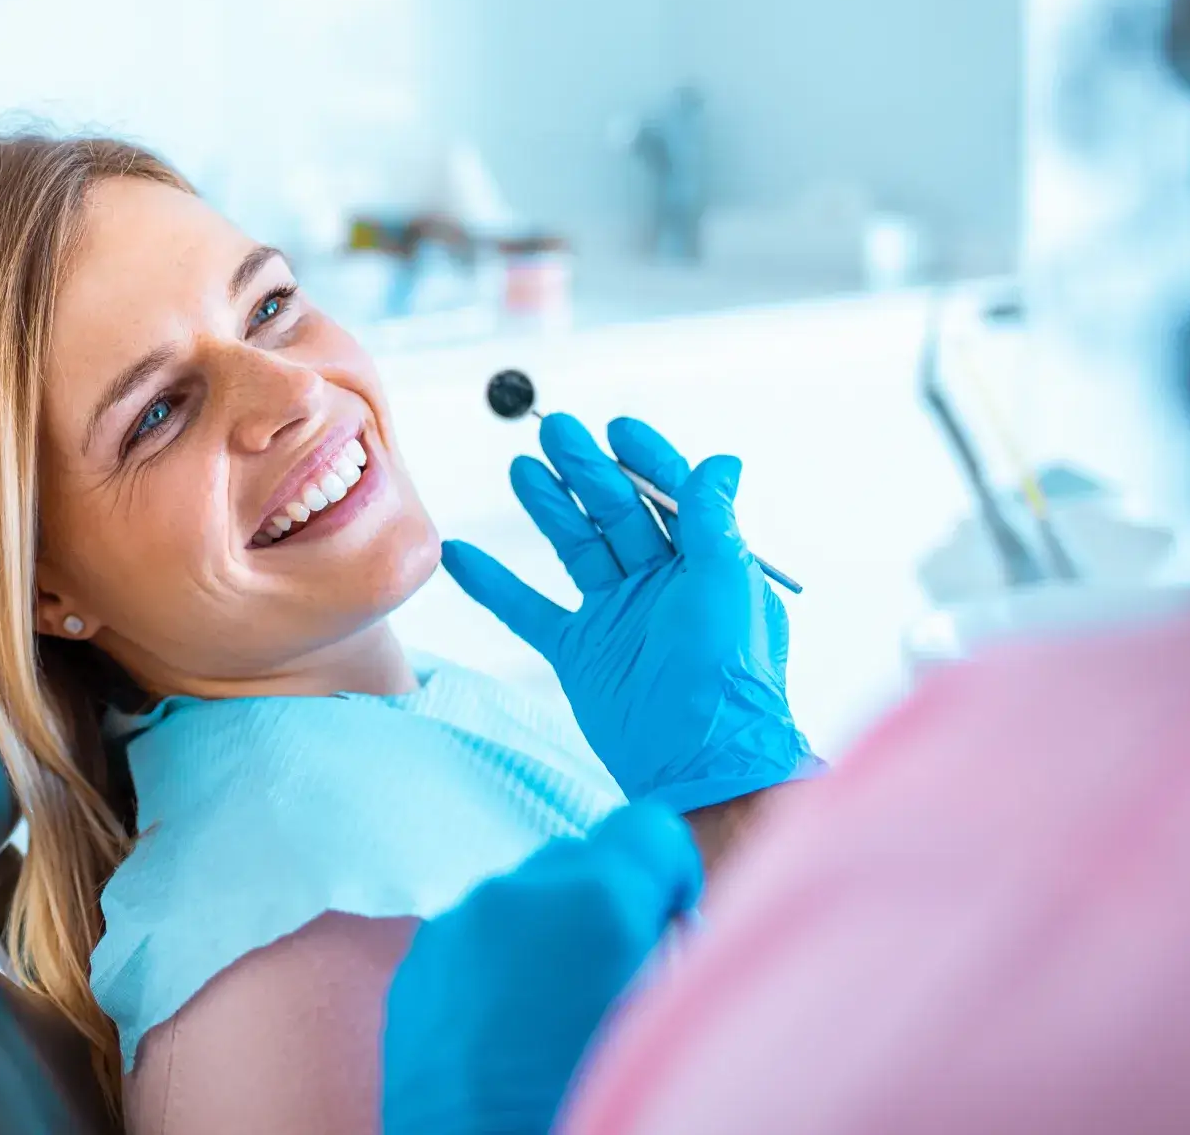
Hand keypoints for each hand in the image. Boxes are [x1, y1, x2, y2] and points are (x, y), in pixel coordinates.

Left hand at [382, 804, 701, 1134]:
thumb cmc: (594, 1100)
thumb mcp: (665, 1012)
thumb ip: (670, 941)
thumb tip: (663, 919)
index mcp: (597, 898)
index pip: (650, 829)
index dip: (669, 874)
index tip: (669, 922)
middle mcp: (519, 893)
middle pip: (581, 858)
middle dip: (603, 903)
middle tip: (608, 978)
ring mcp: (457, 926)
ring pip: (522, 896)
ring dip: (545, 932)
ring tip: (549, 1013)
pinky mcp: (415, 967)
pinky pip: (472, 935)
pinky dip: (495, 962)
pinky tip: (503, 1028)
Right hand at [442, 414, 815, 814]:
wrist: (701, 763)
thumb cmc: (727, 674)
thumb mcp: (727, 583)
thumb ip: (713, 521)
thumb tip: (722, 463)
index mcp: (701, 562)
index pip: (669, 494)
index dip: (644, 457)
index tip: (616, 426)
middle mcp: (659, 583)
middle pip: (616, 511)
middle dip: (585, 469)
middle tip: (552, 429)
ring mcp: (616, 616)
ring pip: (576, 547)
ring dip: (548, 507)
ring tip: (520, 467)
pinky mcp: (580, 653)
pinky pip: (529, 609)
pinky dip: (494, 585)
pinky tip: (462, 554)